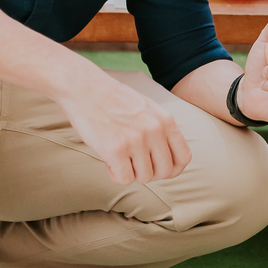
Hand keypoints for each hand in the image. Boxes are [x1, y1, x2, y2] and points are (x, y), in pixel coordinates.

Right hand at [57, 73, 190, 186]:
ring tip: (119, 158)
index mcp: (166, 120)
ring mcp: (136, 140)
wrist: (84, 88)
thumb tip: (170, 161)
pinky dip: (115, 175)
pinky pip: (125, 179)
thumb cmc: (114, 100)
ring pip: (144, 178)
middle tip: (133, 163)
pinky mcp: (116, 150)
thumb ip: (161, 130)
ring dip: (131, 173)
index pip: (183, 157)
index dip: (172, 169)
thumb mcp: (148, 109)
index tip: (157, 168)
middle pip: (165, 171)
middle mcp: (155, 130)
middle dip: (149, 173)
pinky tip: (108, 161)